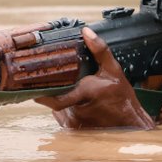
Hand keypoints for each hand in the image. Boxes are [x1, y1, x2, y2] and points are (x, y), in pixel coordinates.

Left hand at [34, 27, 155, 129]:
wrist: (129, 124)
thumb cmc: (121, 98)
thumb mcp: (114, 71)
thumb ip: (100, 50)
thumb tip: (86, 32)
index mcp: (85, 93)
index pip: (56, 98)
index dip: (41, 93)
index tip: (32, 84)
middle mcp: (76, 111)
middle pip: (53, 96)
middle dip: (53, 87)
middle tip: (54, 79)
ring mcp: (73, 122)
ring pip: (56, 106)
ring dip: (60, 97)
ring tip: (72, 91)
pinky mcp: (71, 129)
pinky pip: (60, 115)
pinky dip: (64, 107)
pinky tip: (76, 103)